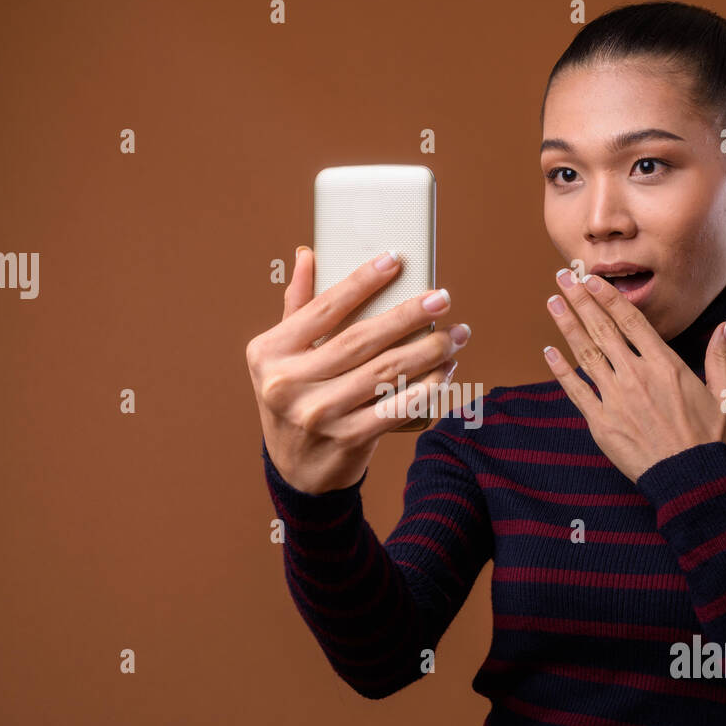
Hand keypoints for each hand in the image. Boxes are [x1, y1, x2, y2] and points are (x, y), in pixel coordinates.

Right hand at [245, 247, 467, 493]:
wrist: (295, 470)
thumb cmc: (294, 399)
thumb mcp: (280, 357)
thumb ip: (295, 307)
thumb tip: (307, 256)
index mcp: (270, 352)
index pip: (324, 308)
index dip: (362, 282)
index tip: (395, 260)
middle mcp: (289, 383)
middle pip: (361, 339)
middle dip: (408, 316)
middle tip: (442, 298)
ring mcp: (319, 414)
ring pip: (385, 372)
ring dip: (428, 351)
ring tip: (456, 335)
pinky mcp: (348, 439)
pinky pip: (397, 407)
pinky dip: (427, 388)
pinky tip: (447, 372)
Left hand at [542, 268, 725, 482]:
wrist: (689, 479)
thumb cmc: (708, 438)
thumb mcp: (724, 394)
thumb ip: (720, 356)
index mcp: (665, 365)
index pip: (630, 321)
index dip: (608, 296)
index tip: (591, 278)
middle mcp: (636, 376)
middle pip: (602, 329)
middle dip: (580, 300)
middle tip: (562, 277)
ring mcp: (616, 399)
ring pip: (585, 354)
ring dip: (567, 326)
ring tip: (552, 302)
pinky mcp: (601, 423)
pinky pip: (575, 391)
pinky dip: (560, 370)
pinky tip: (548, 352)